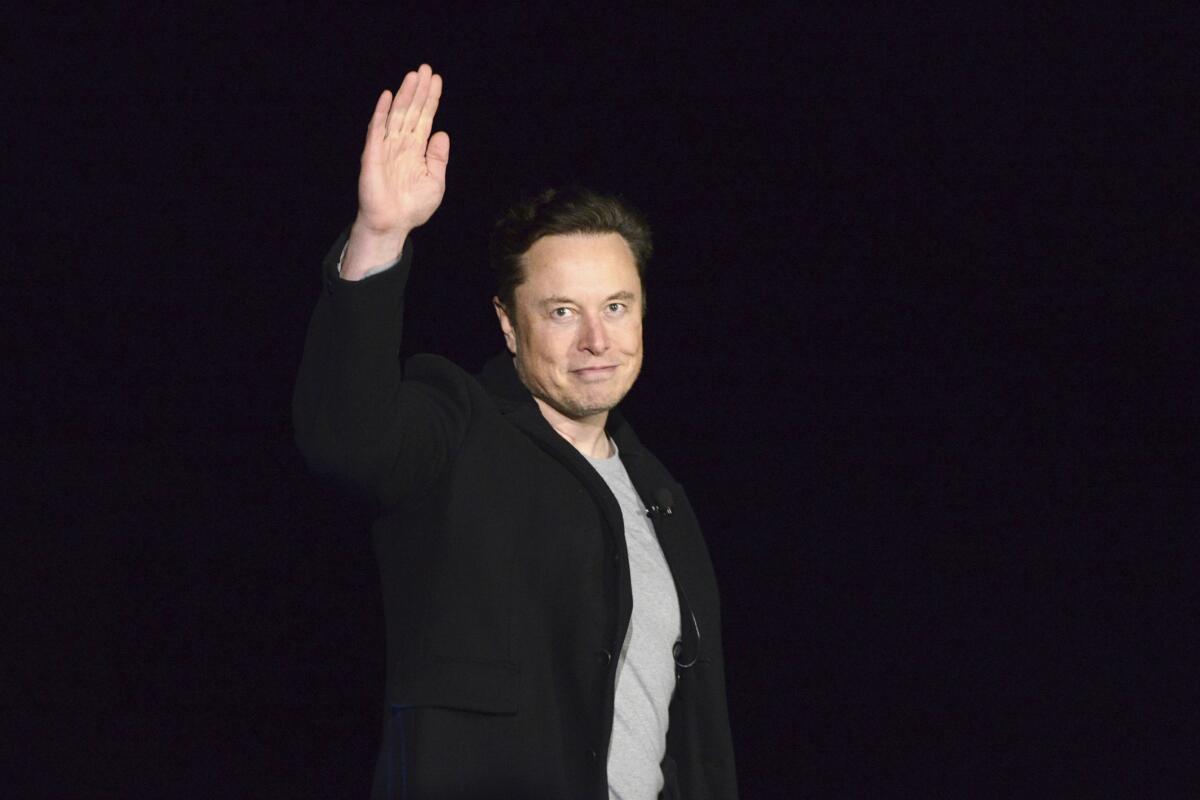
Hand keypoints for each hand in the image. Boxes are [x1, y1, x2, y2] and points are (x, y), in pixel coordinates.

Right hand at [343, 65, 448, 278]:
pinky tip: (388, 96)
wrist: (393, 224)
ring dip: (404, 94)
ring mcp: (386, 147)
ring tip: (413, 75)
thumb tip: (442, 132)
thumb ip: (438, 158)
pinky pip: (377, 129)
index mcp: (416, 150)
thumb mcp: (435, 182)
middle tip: (426, 69)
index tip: (437, 80)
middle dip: (419, 90)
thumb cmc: (412, 207)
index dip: (431, 99)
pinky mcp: (373, 154)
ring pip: (396, 114)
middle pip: (411, 110)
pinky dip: (382, 112)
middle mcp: (401, 144)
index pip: (425, 118)